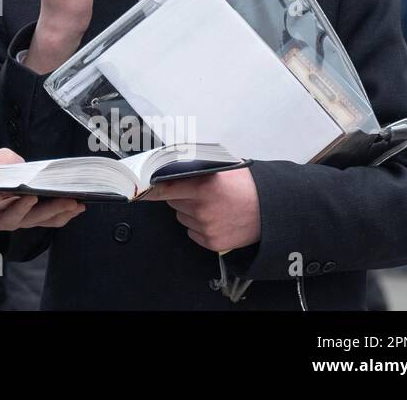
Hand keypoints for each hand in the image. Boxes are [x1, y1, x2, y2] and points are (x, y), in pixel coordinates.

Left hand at [0, 148, 85, 231]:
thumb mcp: (4, 161)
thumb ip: (13, 160)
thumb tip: (20, 165)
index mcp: (26, 209)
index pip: (49, 216)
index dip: (65, 212)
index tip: (82, 204)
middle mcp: (14, 218)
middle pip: (37, 219)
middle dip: (54, 211)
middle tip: (70, 202)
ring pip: (14, 220)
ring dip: (25, 208)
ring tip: (33, 196)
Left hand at [143, 168, 260, 250]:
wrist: (271, 210)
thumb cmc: (247, 186)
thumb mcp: (222, 168)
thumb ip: (196, 167)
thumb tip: (171, 163)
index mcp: (203, 187)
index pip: (164, 188)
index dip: (148, 190)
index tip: (136, 190)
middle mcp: (202, 208)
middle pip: (173, 203)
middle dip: (181, 197)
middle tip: (201, 193)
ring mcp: (206, 227)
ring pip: (182, 217)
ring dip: (190, 212)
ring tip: (213, 206)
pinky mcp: (212, 242)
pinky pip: (192, 232)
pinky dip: (199, 227)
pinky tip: (216, 219)